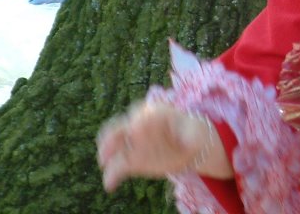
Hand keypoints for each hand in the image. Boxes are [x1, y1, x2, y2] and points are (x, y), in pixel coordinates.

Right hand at [96, 101, 220, 191]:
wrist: (189, 149)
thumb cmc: (191, 134)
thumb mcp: (194, 132)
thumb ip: (189, 134)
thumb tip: (189, 137)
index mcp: (153, 113)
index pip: (140, 115)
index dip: (137, 121)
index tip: (135, 129)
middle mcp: (137, 125)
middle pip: (118, 126)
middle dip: (112, 135)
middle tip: (110, 146)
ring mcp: (131, 143)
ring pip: (112, 145)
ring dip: (107, 153)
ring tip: (105, 164)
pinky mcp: (130, 161)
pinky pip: (117, 166)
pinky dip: (112, 174)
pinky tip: (110, 185)